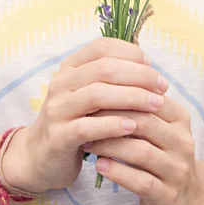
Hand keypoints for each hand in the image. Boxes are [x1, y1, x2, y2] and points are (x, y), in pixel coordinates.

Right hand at [3, 38, 168, 193]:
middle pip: (104, 68)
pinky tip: (133, 127)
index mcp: (70, 67)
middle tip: (163, 87)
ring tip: (156, 105)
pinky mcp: (58, 136)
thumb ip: (114, 80)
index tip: (153, 67)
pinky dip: (113, 125)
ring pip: (97, 94)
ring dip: (132, 98)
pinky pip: (88, 126)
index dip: (131, 53)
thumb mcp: (91, 95)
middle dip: (139, 76)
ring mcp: (57, 109)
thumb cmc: (77, 121)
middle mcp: (61, 83)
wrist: (41, 157)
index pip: (102, 47)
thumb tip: (148, 66)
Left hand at [81, 96, 202, 204]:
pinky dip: (118, 172)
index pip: (149, 98)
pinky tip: (99, 165)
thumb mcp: (158, 125)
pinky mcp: (168, 195)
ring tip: (87, 142)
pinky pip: (141, 181)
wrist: (187, 198)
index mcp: (180, 119)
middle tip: (84, 118)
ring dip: (110, 145)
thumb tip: (105, 78)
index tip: (92, 95)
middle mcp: (182, 142)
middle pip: (144, 122)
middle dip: (110, 119)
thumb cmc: (162, 153)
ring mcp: (177, 170)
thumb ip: (139, 105)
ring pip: (141, 152)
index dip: (119, 95)